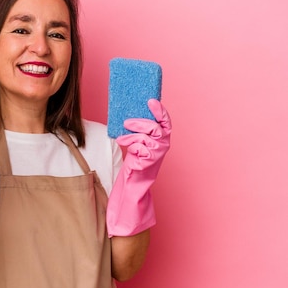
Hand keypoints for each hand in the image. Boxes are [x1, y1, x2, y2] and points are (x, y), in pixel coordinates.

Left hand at [106, 99, 171, 236]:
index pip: (166, 123)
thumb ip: (138, 132)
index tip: (151, 101)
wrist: (132, 186)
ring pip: (147, 138)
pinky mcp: (147, 163)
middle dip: (141, 123)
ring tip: (122, 138)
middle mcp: (162, 148)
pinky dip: (131, 145)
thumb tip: (129, 116)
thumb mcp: (137, 144)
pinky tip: (125, 147)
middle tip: (128, 122)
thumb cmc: (134, 163)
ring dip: (132, 136)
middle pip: (157, 129)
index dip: (160, 111)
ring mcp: (156, 156)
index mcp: (161, 141)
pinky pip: (140, 148)